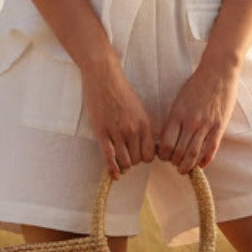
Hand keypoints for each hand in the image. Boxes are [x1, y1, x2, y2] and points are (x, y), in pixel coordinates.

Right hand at [80, 52, 156, 178]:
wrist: (103, 76)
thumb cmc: (120, 91)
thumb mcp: (138, 109)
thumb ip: (143, 127)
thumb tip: (147, 144)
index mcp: (144, 123)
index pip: (150, 154)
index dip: (144, 158)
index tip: (138, 155)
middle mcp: (133, 129)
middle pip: (137, 160)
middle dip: (132, 161)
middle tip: (126, 158)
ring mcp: (117, 131)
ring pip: (124, 161)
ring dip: (122, 164)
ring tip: (118, 161)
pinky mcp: (102, 132)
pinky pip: (109, 157)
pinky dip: (111, 169)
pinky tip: (113, 175)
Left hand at [157, 59, 240, 174]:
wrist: (218, 72)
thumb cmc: (197, 84)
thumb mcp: (179, 100)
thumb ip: (175, 118)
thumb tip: (167, 136)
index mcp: (177, 114)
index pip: (166, 143)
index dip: (163, 154)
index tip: (164, 156)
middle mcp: (190, 122)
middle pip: (179, 152)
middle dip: (174, 162)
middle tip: (174, 165)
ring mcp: (205, 125)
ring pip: (193, 154)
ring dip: (187, 165)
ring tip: (184, 169)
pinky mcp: (219, 126)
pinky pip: (211, 149)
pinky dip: (205, 160)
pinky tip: (201, 165)